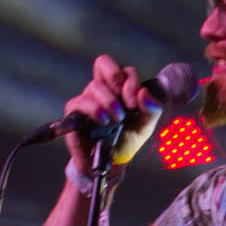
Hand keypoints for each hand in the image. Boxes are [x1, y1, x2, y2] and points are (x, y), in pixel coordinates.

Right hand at [57, 55, 151, 181]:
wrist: (112, 163)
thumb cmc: (127, 139)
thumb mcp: (146, 124)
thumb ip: (152, 108)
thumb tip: (144, 93)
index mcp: (118, 88)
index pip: (122, 69)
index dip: (130, 79)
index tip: (135, 103)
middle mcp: (101, 89)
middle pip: (103, 62)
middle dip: (117, 80)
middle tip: (126, 104)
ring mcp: (86, 100)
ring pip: (94, 86)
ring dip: (109, 102)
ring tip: (117, 120)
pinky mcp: (73, 115)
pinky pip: (78, 103)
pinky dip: (94, 110)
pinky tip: (104, 122)